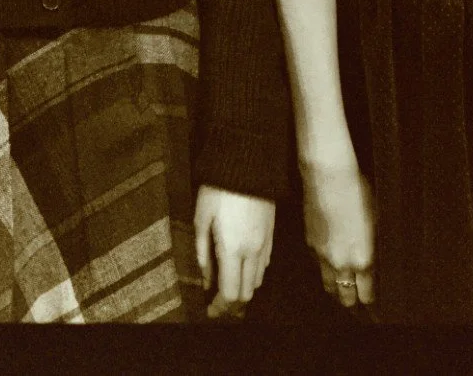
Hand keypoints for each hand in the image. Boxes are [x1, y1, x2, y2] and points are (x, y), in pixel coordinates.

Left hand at [194, 185, 274, 317]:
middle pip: (246, 293)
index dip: (219, 308)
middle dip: (231, 302)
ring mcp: (265, 244)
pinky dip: (252, 273)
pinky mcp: (271, 235)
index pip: (230, 294)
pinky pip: (263, 265)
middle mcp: (252, 252)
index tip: (208, 310)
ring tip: (226, 281)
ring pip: (257, 281)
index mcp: (232, 250)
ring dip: (242, 287)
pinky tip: (240, 264)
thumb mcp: (201, 218)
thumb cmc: (218, 189)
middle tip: (215, 299)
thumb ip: (202, 251)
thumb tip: (205, 278)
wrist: (248, 163)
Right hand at [300, 159, 374, 309]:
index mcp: (362, 258)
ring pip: (329, 286)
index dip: (371, 300)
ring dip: (337, 289)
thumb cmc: (356, 192)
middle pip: (346, 297)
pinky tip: (330, 264)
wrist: (328, 176)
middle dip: (353, 302)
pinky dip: (325, 269)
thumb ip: (373, 248)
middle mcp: (341, 262)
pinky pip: (318, 266)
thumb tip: (373, 261)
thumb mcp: (375, 222)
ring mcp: (322, 255)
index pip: (367, 294)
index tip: (373, 302)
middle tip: (358, 302)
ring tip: (343, 289)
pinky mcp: (310, 244)